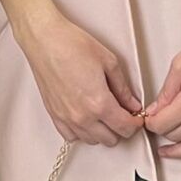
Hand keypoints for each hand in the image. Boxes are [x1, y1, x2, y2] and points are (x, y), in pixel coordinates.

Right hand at [17, 10, 142, 146]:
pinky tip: (86, 118)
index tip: (136, 116)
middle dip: (120, 128)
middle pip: (110, 139)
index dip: (135, 123)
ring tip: (104, 114)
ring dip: (102, 131)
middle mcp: (82, 116)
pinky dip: (82, 132)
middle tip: (122, 113)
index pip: (125, 127)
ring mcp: (66, 118)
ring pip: (92, 141)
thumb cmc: (72, 45)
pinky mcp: (54, 115)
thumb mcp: (108, 62)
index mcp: (99, 103)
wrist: (44, 40)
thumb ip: (123, 88)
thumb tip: (131, 103)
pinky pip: (71, 136)